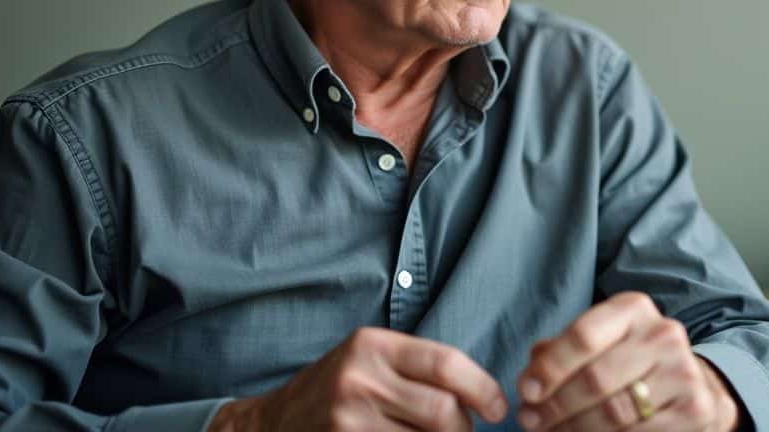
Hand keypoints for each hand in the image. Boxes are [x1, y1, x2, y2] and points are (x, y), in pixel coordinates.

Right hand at [206, 327, 506, 431]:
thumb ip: (416, 369)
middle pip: (442, 411)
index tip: (497, 407)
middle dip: (464, 428)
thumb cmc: (334, 389)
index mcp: (373, 346)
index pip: (446, 363)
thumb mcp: (369, 360)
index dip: (482, 388)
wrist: (270, 423)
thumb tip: (481, 395)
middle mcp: (359, 379)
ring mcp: (348, 418)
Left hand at [515, 292, 739, 430]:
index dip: (551, 367)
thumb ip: (560, 352)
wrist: (689, 384)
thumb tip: (531, 374)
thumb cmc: (627, 362)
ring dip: (573, 429)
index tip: (526, 390)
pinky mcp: (694, 411)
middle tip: (530, 420)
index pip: (584, 335)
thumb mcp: (598, 344)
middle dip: (555, 405)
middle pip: (595, 379)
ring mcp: (683, 373)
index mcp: (633, 309)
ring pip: (613, 414)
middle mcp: (663, 334)